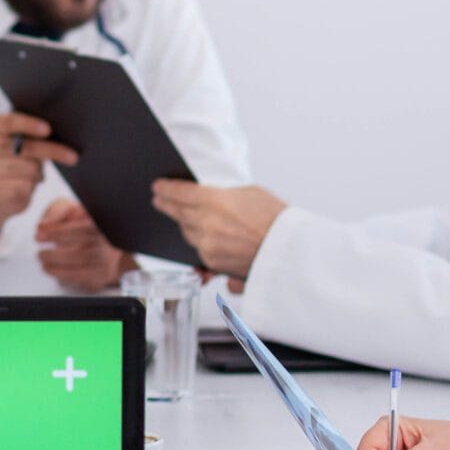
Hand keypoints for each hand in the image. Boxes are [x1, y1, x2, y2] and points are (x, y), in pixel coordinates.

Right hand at [0, 113, 78, 225]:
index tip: (48, 129)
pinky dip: (32, 185)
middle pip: (26, 147)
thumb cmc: (14, 161)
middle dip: (52, 151)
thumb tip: (59, 132)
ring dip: (38, 172)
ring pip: (29, 167)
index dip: (30, 124)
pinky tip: (26, 184)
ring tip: (33, 174)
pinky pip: (25, 185)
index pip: (10, 122)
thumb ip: (30, 134)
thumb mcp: (17, 142)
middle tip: (73, 157)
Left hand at [33, 200, 134, 292]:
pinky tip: (53, 271)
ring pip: (86, 268)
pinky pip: (86, 280)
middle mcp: (108, 241)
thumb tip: (42, 227)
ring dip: (60, 268)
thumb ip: (55, 214)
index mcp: (99, 222)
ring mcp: (107, 259)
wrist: (93, 238)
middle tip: (40, 254)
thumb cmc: (77, 222)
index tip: (39, 236)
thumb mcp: (66, 210)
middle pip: (85, 253)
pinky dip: (66, 277)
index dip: (59, 233)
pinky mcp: (103, 275)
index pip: (83, 229)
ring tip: (44, 263)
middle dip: (57, 255)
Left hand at [152, 181, 282, 278]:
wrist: (291, 251)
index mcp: (215, 201)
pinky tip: (203, 237)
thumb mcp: (250, 192)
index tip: (158, 187)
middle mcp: (207, 224)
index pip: (180, 193)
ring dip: (185, 225)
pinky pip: (199, 250)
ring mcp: (208, 246)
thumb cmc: (277, 220)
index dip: (166, 189)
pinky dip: (200, 243)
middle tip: (159, 200)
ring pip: (187, 233)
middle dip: (167, 205)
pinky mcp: (214, 263)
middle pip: (178, 213)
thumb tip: (209, 194)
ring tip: (182, 217)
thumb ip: (224, 193)